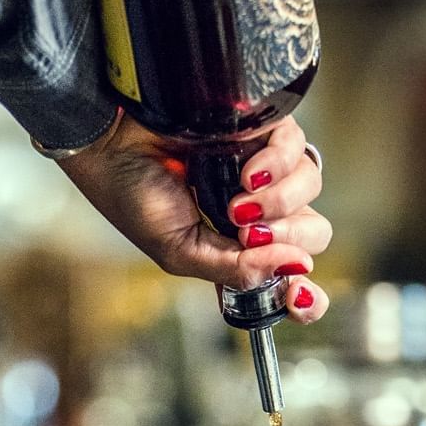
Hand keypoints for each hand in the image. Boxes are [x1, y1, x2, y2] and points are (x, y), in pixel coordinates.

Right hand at [58, 112, 331, 322]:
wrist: (112, 145)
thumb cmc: (135, 198)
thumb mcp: (181, 252)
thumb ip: (235, 270)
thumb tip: (295, 269)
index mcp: (241, 249)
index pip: (295, 277)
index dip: (308, 295)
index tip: (296, 295)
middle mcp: (260, 211)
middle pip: (314, 233)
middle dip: (288, 238)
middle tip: (248, 232)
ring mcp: (264, 169)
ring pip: (310, 188)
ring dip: (279, 203)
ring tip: (238, 201)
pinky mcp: (261, 129)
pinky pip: (296, 148)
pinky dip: (277, 164)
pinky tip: (247, 174)